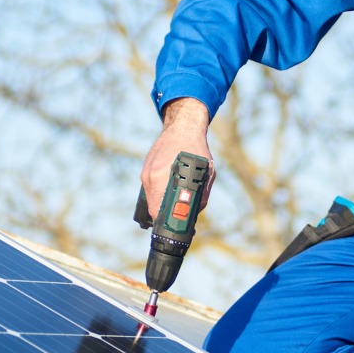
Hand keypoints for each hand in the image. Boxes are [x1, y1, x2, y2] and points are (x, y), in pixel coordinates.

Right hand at [140, 97, 213, 220]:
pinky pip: (150, 188)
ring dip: (161, 203)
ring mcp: (146, 172)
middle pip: (152, 206)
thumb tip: (195, 212)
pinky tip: (170, 188)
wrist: (182, 127)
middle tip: (177, 217)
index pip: (156, 210)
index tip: (173, 225)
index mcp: (162, 178)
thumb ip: (202, 194)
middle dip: (164, 214)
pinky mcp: (146, 169)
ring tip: (175, 203)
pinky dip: (159, 192)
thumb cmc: (195, 148)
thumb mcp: (207, 172)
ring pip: (150, 198)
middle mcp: (151, 176)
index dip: (165, 221)